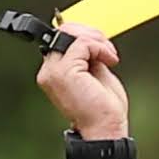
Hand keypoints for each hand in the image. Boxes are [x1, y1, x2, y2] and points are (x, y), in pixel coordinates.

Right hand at [37, 24, 130, 138]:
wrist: (105, 128)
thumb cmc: (102, 108)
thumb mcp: (94, 70)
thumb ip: (86, 53)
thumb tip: (88, 32)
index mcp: (53, 72)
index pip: (62, 37)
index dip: (84, 35)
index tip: (102, 47)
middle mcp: (48, 72)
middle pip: (65, 30)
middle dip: (91, 34)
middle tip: (108, 49)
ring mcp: (53, 72)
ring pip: (73, 33)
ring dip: (97, 40)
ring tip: (110, 55)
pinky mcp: (63, 72)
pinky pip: (83, 43)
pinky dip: (101, 47)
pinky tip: (110, 61)